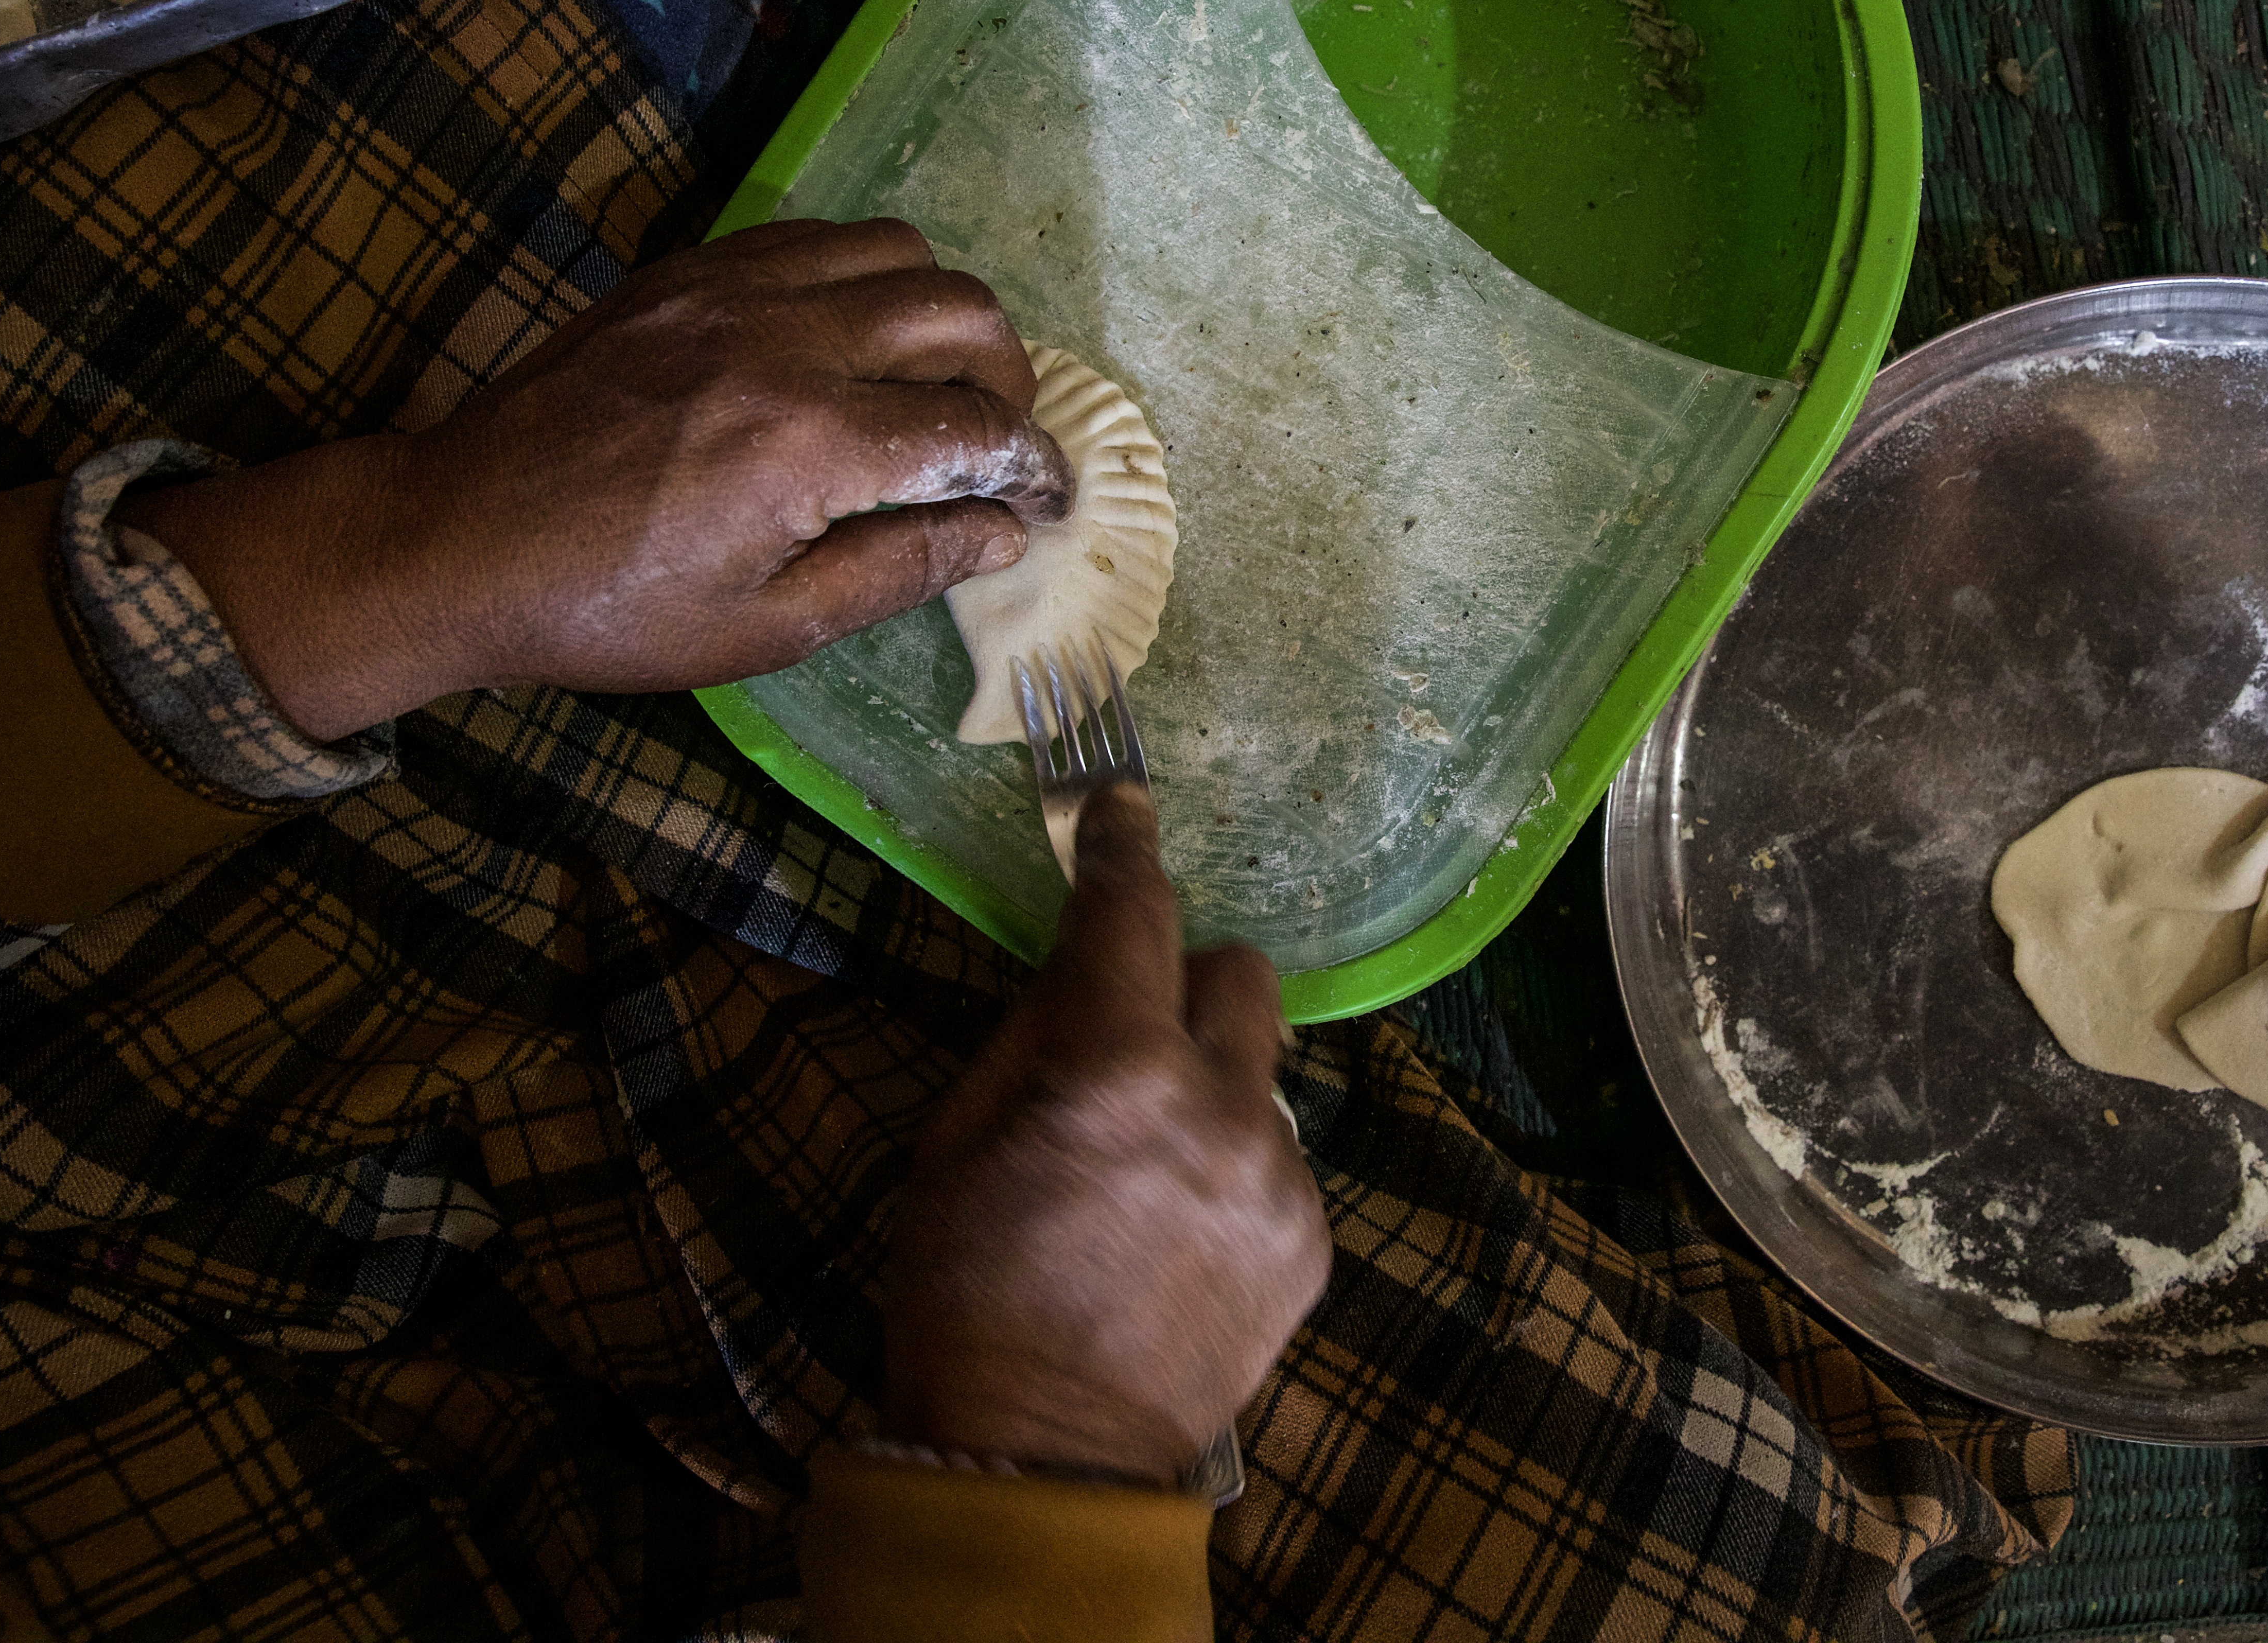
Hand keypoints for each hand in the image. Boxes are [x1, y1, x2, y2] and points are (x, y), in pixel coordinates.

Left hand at [122, 217, 1075, 737]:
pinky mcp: (687, 270)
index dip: (1032, 467)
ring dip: (943, 313)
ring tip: (929, 378)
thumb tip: (1004, 532)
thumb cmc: (614, 607)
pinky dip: (863, 276)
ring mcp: (733, 290)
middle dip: (1008, 379)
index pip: (977, 428)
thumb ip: (899, 568)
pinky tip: (847, 337)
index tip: (1043, 500)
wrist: (458, 538)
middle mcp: (787, 342)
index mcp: (813, 445)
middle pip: (962, 314)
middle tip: (992, 439)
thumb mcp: (768, 625)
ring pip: (900, 251)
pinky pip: (816, 236)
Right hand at [875, 786, 1330, 1488]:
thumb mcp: (956, 1140)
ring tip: (1146, 1174)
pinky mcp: (1311, 1240)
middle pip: (1240, 972)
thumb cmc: (966, 1292)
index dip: (1125, 849)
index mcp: (1115, 1070)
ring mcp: (1277, 1176)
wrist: (1041, 1460)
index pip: (1134, 914)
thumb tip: (1082, 953)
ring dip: (1210, 1089)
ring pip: (1262, 1073)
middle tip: (1134, 1032)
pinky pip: (1276, 1159)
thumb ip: (1035, 1029)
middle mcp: (1218, 1106)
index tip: (1125, 807)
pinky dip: (1231, 1172)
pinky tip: (1176, 1237)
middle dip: (1187, 981)